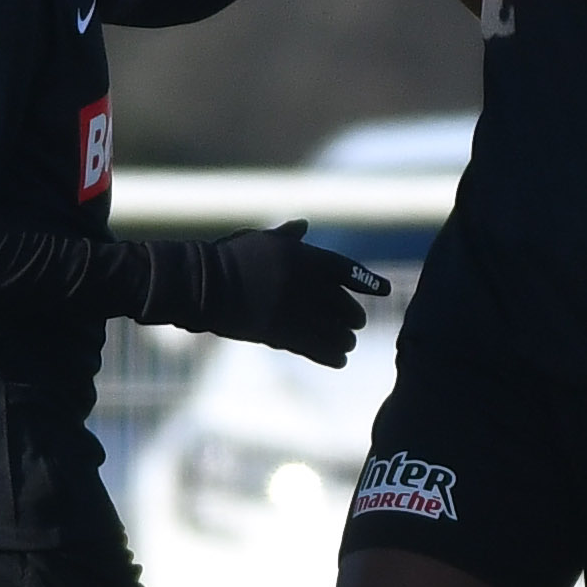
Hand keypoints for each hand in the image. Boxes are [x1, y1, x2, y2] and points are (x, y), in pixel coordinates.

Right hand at [180, 219, 386, 367]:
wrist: (202, 284)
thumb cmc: (228, 259)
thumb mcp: (259, 241)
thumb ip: (287, 237)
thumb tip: (303, 226)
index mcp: (300, 256)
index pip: (344, 269)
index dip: (366, 281)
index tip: (384, 290)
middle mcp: (303, 282)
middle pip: (342, 304)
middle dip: (353, 316)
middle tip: (358, 323)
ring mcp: (292, 308)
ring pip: (333, 330)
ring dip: (344, 339)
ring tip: (348, 344)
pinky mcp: (279, 332)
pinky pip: (314, 347)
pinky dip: (330, 355)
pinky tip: (339, 360)